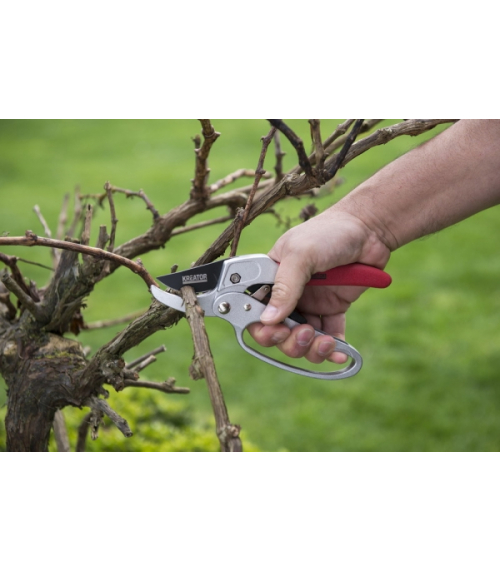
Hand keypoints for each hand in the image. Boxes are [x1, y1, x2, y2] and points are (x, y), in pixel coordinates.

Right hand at [248, 209, 390, 363]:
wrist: (369, 230)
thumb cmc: (329, 232)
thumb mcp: (302, 254)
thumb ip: (285, 286)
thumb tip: (268, 319)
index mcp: (270, 277)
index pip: (255, 309)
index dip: (260, 327)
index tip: (274, 332)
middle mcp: (287, 293)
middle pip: (277, 332)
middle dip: (288, 341)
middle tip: (304, 333)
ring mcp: (310, 303)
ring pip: (301, 340)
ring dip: (310, 348)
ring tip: (324, 342)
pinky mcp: (332, 309)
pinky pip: (328, 336)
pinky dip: (333, 349)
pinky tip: (340, 353)